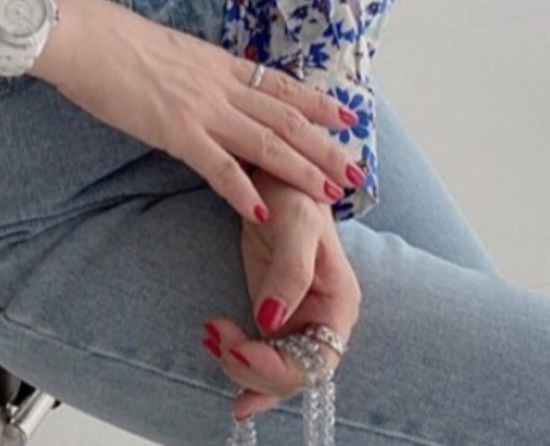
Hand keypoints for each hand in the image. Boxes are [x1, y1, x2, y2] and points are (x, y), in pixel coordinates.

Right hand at [29, 0, 363, 224]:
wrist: (85, 36)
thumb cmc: (113, 39)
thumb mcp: (166, 48)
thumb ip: (192, 69)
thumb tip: (200, 80)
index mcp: (216, 61)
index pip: (279, 83)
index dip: (315, 101)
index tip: (346, 115)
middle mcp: (218, 84)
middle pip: (285, 116)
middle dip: (324, 145)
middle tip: (357, 169)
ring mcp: (201, 108)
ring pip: (266, 141)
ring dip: (302, 170)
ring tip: (332, 194)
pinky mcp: (176, 131)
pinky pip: (220, 166)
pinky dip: (245, 190)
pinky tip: (265, 213)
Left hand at [204, 172, 361, 421]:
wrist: (274, 175)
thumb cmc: (295, 193)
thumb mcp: (296, 224)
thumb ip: (290, 271)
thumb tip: (270, 322)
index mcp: (338, 304)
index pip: (316, 361)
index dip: (279, 368)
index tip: (240, 351)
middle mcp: (321, 320)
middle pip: (295, 374)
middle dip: (255, 371)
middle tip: (217, 342)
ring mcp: (296, 319)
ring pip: (275, 370)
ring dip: (242, 368)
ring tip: (210, 336)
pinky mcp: (272, 312)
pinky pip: (261, 353)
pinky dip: (241, 364)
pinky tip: (222, 363)